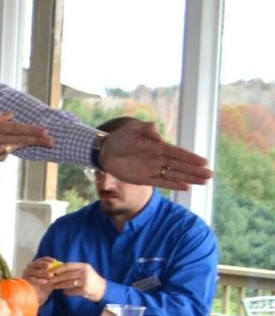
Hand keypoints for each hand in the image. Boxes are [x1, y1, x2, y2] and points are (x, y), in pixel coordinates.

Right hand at [0, 108, 53, 163]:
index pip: (19, 129)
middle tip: (51, 142)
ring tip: (10, 139)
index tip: (47, 133)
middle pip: (21, 141)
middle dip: (38, 141)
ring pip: (10, 148)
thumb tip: (10, 117)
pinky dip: (2, 150)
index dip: (34, 131)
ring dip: (15, 144)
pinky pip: (1, 156)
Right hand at [19, 256, 60, 306]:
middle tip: (50, 266)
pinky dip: (38, 280)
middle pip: (36, 264)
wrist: (38, 295)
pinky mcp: (24, 280)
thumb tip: (62, 265)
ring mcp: (26, 274)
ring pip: (33, 271)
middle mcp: (30, 268)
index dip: (48, 259)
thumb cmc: (45, 284)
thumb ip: (54, 271)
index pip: (42, 259)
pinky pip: (30, 279)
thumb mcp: (51, 277)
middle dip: (43, 265)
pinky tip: (45, 282)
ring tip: (50, 276)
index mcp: (37, 265)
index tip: (55, 261)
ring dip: (42, 273)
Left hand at [34, 260, 104, 301]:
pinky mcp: (85, 290)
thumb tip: (57, 268)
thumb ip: (74, 269)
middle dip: (56, 278)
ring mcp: (85, 281)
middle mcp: (85, 273)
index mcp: (84, 266)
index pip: (67, 266)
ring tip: (53, 286)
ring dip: (59, 285)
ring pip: (68, 283)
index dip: (57, 269)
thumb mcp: (85, 271)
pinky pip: (72, 291)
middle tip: (48, 280)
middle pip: (66, 275)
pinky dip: (67, 291)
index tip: (49, 271)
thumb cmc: (91, 280)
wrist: (103, 289)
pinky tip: (64, 292)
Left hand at [98, 119, 212, 189]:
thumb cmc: (120, 138)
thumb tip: (158, 133)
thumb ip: (146, 129)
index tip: (205, 162)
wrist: (105, 150)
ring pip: (174, 175)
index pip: (178, 153)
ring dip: (189, 178)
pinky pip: (161, 183)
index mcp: (158, 147)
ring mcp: (151, 169)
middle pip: (180, 166)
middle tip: (210, 175)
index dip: (191, 158)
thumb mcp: (132, 129)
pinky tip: (186, 187)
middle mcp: (158, 159)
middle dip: (195, 171)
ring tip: (204, 182)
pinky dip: (173, 185)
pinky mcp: (143, 179)